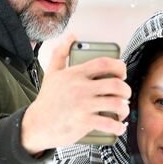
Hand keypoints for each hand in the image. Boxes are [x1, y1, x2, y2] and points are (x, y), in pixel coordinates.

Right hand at [19, 33, 129, 154]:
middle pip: (115, 84)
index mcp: (76, 74)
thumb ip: (61, 52)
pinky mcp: (84, 122)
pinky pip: (109, 124)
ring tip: (122, 111)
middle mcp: (81, 88)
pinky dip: (118, 127)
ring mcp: (83, 105)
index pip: (104, 63)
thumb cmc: (47, 99)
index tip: (122, 73)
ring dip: (124, 109)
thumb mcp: (51, 73)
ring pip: (116, 104)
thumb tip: (72, 36)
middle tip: (125, 94)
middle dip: (126, 90)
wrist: (36, 124)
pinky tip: (119, 127)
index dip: (119, 66)